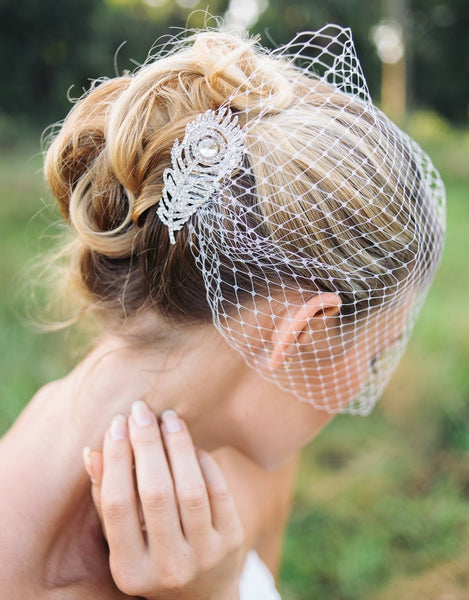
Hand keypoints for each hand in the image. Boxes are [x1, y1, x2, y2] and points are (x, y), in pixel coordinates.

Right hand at [83, 401, 243, 599]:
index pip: (119, 506)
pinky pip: (218, 491)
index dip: (116, 460)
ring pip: (191, 490)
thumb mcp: (123, 541)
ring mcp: (205, 556)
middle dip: (147, 444)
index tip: (116, 423)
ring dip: (178, 446)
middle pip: (156, 494)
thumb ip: (106, 499)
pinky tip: (190, 443)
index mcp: (130, 571)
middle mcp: (169, 568)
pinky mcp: (232, 542)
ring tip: (168, 417)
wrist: (202, 593)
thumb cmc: (151, 556)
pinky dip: (203, 462)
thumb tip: (91, 452)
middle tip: (141, 409)